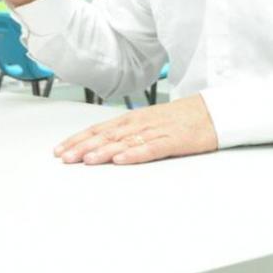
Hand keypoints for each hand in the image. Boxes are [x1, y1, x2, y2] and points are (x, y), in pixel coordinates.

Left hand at [54, 95, 218, 164]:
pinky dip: (135, 154)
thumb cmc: (179, 119)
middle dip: (83, 147)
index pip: (98, 129)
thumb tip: (101, 145)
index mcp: (131, 119)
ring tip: (86, 160)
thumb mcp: (148, 123)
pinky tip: (121, 160)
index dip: (78, 139)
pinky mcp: (174, 140)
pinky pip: (152, 148)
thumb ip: (127, 132)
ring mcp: (156, 131)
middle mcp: (139, 123)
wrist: (213, 112)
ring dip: (103, 151)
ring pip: (124, 141)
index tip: (60, 150)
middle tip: (64, 158)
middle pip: (106, 136)